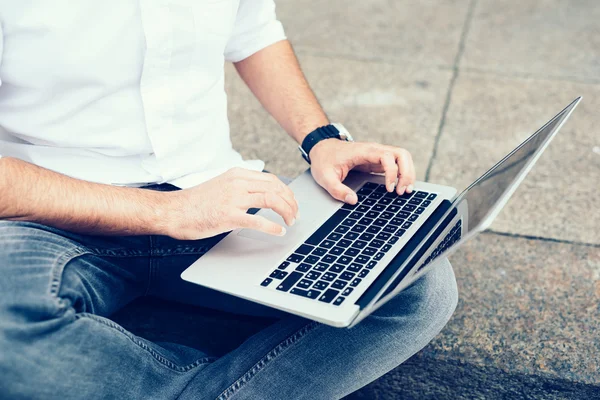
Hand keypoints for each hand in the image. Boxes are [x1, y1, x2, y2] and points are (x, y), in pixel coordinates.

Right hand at [162, 168, 298, 239]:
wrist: (174, 211)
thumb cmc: (195, 202)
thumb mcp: (221, 185)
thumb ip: (240, 188)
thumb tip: (261, 196)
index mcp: (237, 174)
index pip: (271, 179)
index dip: (286, 191)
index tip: (292, 202)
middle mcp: (237, 183)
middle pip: (276, 188)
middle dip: (291, 202)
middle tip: (296, 214)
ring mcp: (233, 198)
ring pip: (271, 200)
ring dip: (286, 211)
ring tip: (291, 221)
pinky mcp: (228, 215)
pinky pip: (258, 220)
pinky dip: (273, 226)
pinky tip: (279, 231)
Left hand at [309, 139, 415, 203]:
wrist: (322, 148)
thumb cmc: (324, 160)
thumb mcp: (325, 177)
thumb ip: (337, 190)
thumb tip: (353, 201)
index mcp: (363, 151)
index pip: (387, 156)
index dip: (392, 173)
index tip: (389, 189)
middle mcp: (374, 150)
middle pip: (402, 154)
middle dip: (406, 173)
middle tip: (402, 191)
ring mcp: (377, 154)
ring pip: (403, 157)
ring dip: (408, 173)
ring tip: (406, 190)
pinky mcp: (378, 160)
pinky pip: (397, 163)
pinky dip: (403, 173)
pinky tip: (401, 186)